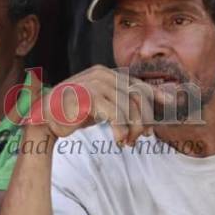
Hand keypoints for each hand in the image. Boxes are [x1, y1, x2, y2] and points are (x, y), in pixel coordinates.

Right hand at [35, 65, 171, 145]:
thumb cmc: (73, 113)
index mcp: (106, 73)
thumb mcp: (101, 105)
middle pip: (138, 96)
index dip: (155, 95)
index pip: (138, 84)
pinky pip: (116, 115)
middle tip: (141, 137)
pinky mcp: (89, 96)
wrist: (44, 119)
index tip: (169, 104)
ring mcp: (95, 83)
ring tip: (127, 141)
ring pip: (129, 108)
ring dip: (132, 129)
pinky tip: (118, 140)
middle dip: (144, 119)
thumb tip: (146, 115)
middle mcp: (102, 74)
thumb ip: (120, 104)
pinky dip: (121, 131)